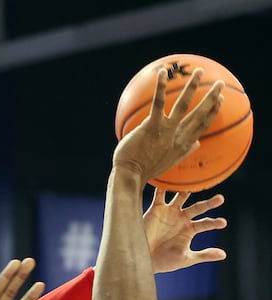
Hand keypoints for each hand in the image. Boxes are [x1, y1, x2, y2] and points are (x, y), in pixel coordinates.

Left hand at [113, 67, 223, 184]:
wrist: (130, 176)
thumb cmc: (146, 170)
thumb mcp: (169, 162)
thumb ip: (184, 152)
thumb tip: (197, 145)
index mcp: (182, 146)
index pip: (202, 126)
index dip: (212, 112)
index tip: (221, 99)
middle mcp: (177, 138)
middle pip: (198, 115)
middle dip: (211, 98)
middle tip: (220, 83)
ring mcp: (165, 131)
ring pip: (183, 106)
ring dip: (192, 87)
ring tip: (199, 71)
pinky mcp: (151, 127)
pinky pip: (158, 104)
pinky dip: (160, 88)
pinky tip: (162, 73)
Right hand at [145, 188, 226, 271]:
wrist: (143, 260)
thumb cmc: (164, 261)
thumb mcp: (185, 259)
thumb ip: (204, 255)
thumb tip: (224, 255)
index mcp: (189, 229)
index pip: (205, 223)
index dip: (213, 223)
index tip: (222, 223)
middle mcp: (181, 218)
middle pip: (197, 207)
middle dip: (208, 203)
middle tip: (220, 199)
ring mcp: (169, 212)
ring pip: (181, 197)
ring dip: (188, 189)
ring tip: (196, 182)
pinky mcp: (156, 209)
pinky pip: (160, 194)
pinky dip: (163, 186)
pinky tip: (169, 176)